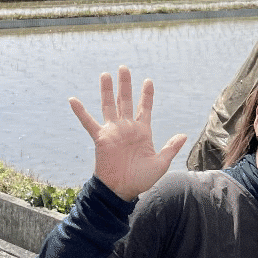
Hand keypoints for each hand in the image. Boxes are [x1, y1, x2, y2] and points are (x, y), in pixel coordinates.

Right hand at [69, 66, 186, 200]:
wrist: (122, 190)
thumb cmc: (141, 179)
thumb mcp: (161, 163)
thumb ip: (171, 147)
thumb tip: (183, 135)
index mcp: (142, 132)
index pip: (144, 108)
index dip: (146, 95)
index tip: (148, 81)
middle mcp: (127, 128)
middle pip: (126, 101)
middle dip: (126, 84)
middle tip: (124, 67)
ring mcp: (113, 132)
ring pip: (109, 106)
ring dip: (107, 90)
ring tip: (106, 74)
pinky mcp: (101, 138)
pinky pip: (88, 122)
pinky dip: (81, 112)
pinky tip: (73, 99)